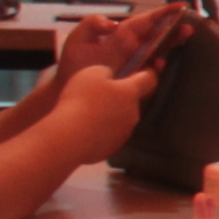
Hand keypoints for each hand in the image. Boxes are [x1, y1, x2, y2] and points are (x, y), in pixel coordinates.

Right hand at [10, 55, 160, 177]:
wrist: (69, 137)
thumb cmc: (81, 101)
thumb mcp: (92, 73)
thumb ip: (106, 72)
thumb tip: (110, 81)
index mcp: (130, 93)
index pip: (149, 80)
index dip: (148, 73)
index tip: (145, 71)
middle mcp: (133, 114)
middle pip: (131, 101)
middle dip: (119, 96)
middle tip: (98, 94)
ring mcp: (124, 133)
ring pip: (120, 119)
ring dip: (109, 114)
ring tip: (86, 113)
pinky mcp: (112, 147)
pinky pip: (109, 134)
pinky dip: (100, 130)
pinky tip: (84, 128)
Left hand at [59, 2, 189, 83]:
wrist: (65, 91)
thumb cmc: (72, 66)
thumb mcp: (77, 39)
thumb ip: (91, 24)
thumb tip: (113, 24)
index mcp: (120, 36)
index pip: (144, 21)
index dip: (161, 13)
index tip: (179, 6)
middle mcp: (131, 49)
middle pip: (157, 35)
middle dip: (173, 28)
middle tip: (190, 24)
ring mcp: (134, 65)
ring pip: (158, 51)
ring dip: (172, 44)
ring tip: (185, 36)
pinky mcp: (133, 81)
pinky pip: (150, 73)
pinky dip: (157, 67)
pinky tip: (160, 64)